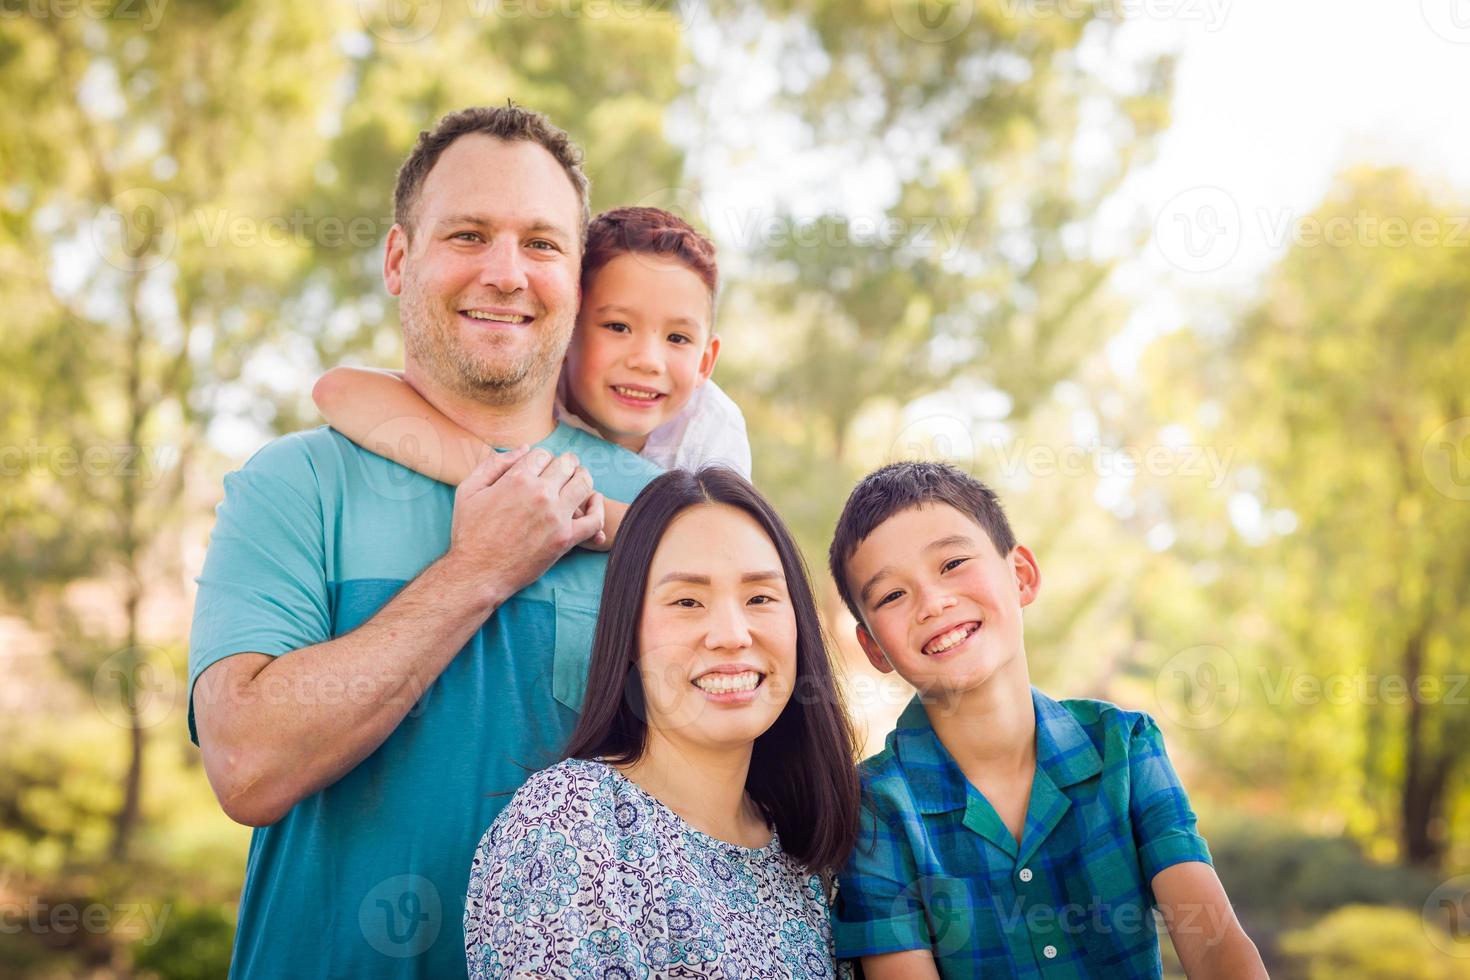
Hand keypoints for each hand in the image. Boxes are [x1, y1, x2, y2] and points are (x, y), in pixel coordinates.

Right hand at [446, 445, 604, 599]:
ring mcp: (555, 516)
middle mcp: (539, 493)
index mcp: (516, 478)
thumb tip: (524, 448)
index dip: (543, 459)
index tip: (543, 468)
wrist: (477, 572)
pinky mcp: (565, 539)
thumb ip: (493, 464)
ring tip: (579, 482)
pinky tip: (594, 502)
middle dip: (566, 464)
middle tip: (566, 470)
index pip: (543, 454)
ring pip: (583, 484)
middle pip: (566, 464)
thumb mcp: (468, 490)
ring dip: (583, 479)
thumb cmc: (469, 532)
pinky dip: (597, 508)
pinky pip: (593, 519)